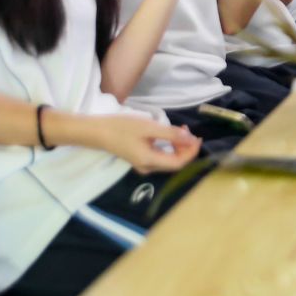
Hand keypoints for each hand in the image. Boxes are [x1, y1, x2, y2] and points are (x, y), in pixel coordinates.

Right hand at [84, 114, 199, 172]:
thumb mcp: (148, 127)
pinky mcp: (140, 159)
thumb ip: (170, 134)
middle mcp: (148, 168)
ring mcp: (143, 165)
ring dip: (179, 147)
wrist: (97, 132)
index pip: (179, 163)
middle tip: (188, 130)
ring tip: (181, 130)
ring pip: (169, 160)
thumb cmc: (122, 128)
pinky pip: (161, 156)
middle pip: (175, 163)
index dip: (191, 152)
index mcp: (150, 162)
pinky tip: (170, 135)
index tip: (197, 137)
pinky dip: (170, 147)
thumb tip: (190, 139)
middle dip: (186, 148)